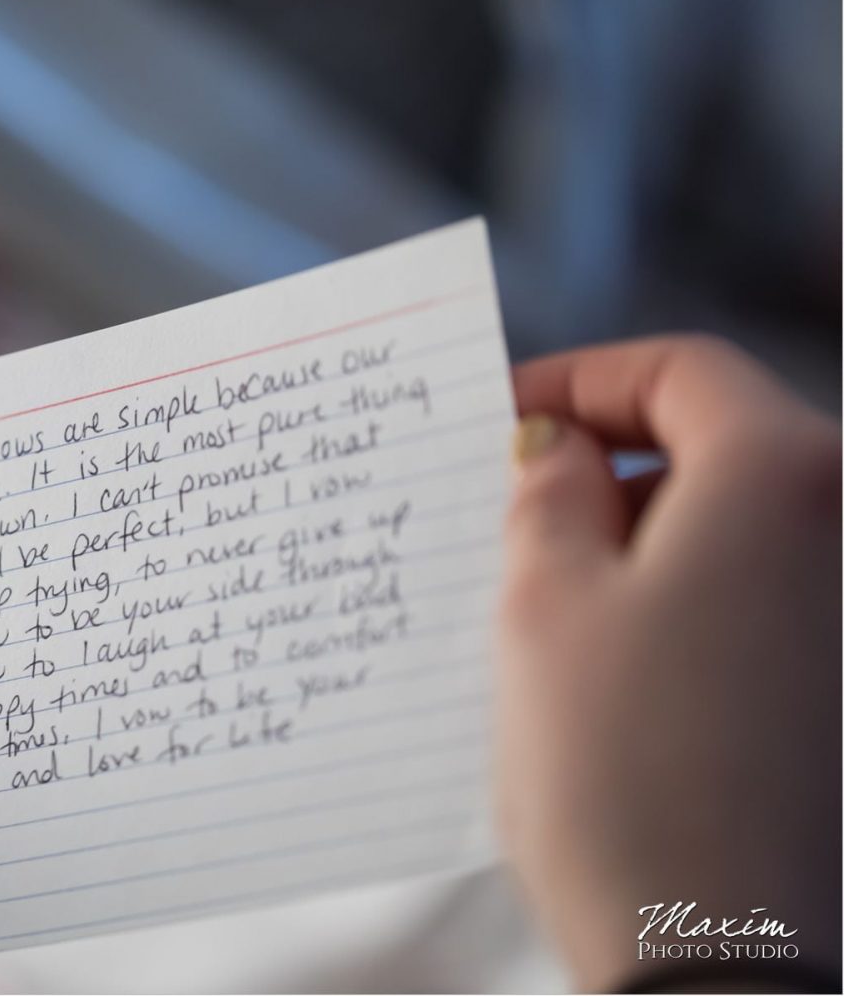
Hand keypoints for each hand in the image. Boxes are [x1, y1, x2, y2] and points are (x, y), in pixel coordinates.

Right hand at [497, 336, 840, 988]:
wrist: (711, 953)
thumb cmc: (621, 769)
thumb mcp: (543, 601)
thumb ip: (547, 491)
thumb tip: (556, 447)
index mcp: (781, 476)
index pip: (677, 369)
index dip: (575, 379)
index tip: (498, 417)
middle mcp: (843, 527)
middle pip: (711, 440)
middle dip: (600, 459)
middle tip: (501, 504)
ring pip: (725, 521)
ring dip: (630, 530)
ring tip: (534, 587)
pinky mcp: (830, 681)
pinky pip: (746, 592)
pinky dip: (671, 590)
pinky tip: (597, 649)